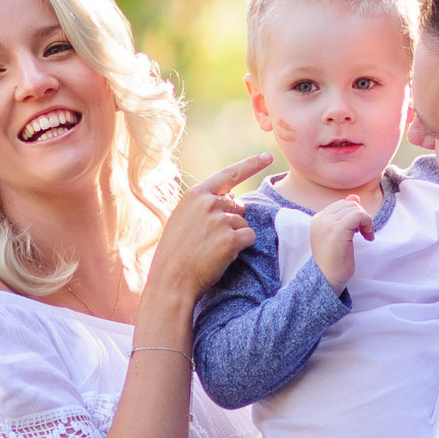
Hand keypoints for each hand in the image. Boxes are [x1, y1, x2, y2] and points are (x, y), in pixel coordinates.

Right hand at [146, 153, 271, 303]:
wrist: (170, 280)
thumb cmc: (176, 253)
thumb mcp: (183, 219)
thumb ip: (206, 206)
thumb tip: (236, 201)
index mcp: (195, 195)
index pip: (229, 174)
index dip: (251, 165)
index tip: (268, 157)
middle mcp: (208, 203)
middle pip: (238, 206)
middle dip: (232, 222)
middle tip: (210, 241)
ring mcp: (220, 220)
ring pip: (244, 224)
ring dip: (235, 237)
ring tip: (211, 250)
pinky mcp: (230, 238)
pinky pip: (250, 237)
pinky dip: (241, 247)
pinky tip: (222, 256)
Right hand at [308, 198, 373, 290]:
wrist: (328, 279)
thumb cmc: (334, 260)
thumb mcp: (339, 234)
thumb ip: (344, 215)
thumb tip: (354, 196)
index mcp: (318, 219)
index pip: (342, 204)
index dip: (354, 214)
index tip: (358, 231)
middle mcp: (321, 218)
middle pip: (349, 204)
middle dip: (361, 216)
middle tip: (363, 233)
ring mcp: (328, 223)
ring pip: (355, 208)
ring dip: (365, 221)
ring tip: (365, 236)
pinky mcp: (338, 229)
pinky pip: (359, 215)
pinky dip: (368, 224)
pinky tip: (368, 237)